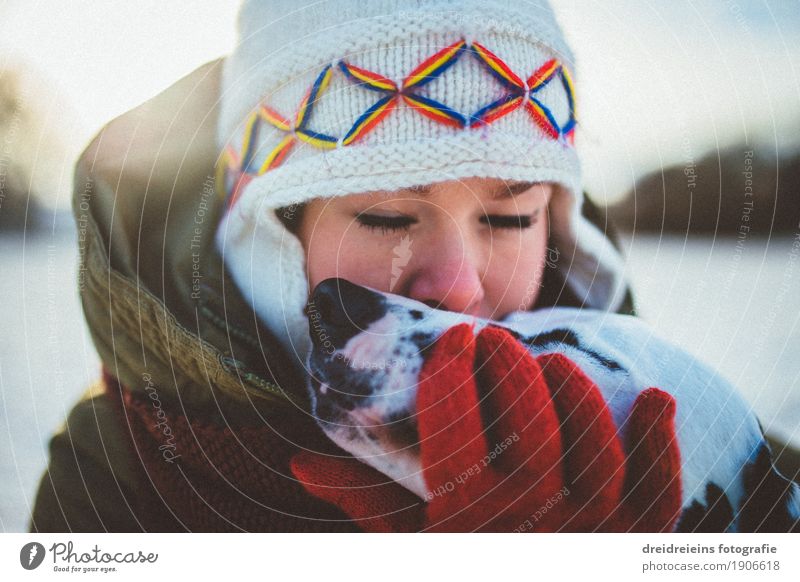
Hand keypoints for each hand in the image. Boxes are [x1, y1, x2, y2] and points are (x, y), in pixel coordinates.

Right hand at [291, 324, 681, 531]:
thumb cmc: (458, 567)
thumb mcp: (407, 543)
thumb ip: (365, 502)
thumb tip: (303, 463)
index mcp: (464, 517)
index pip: (453, 426)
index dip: (451, 369)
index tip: (454, 337)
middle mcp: (530, 521)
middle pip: (528, 421)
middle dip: (509, 365)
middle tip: (495, 340)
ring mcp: (589, 530)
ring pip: (591, 441)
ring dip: (572, 389)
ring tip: (549, 362)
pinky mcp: (634, 539)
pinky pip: (656, 487)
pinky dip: (659, 441)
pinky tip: (657, 397)